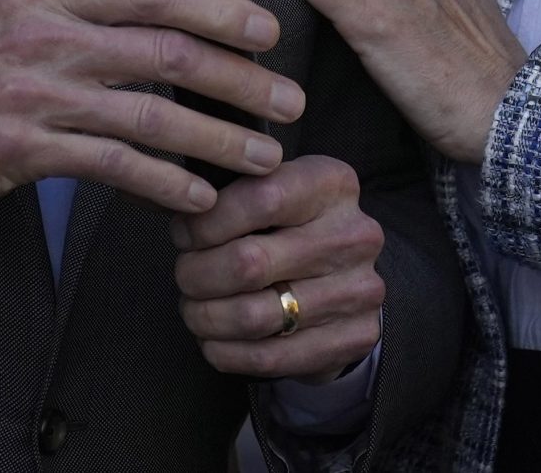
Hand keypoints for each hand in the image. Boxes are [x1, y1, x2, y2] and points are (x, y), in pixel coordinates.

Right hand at [0, 0, 304, 226]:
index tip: (268, 32)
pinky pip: (114, 165)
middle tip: (288, 101)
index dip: (221, 8)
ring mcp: (32, 91)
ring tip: (263, 156)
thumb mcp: (18, 17)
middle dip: (240, 77)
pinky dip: (165, 182)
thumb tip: (174, 18)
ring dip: (218, 138)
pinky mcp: (22, 149)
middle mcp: (44, 31)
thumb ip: (87, 12)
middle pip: (167, 50)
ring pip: (151, 112)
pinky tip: (199, 196)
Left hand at [174, 154, 383, 382]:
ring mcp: (358, 290)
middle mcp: (353, 235)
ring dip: (207, 317)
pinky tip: (214, 341)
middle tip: (186, 276)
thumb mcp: (275, 191)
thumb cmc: (293, 228)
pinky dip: (226, 352)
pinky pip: (269, 356)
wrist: (349, 280)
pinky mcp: (354, 338)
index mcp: (331, 184)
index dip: (207, 222)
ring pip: (253, 316)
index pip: (260, 199)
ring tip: (195, 310)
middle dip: (198, 274)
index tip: (184, 235)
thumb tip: (182, 214)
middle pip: (249, 263)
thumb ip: (234, 194)